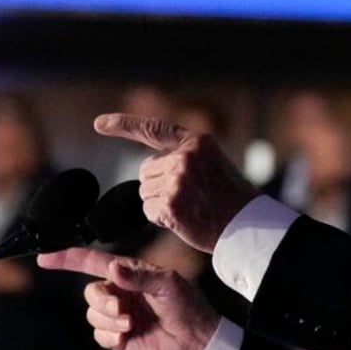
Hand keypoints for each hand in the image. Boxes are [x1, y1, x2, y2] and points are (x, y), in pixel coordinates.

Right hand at [38, 247, 219, 349]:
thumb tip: (113, 268)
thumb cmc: (186, 306)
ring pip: (92, 314)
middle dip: (103, 301)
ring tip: (131, 324)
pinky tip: (128, 336)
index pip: (95, 262)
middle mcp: (121, 292)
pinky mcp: (117, 336)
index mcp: (131, 273)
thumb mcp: (168, 284)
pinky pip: (98, 334)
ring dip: (109, 320)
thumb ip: (139, 276)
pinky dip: (110, 335)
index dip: (69, 259)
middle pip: (91, 291)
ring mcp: (117, 314)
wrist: (193, 341)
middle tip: (122, 310)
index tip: (46, 258)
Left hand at [95, 113, 257, 252]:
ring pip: (146, 191)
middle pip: (146, 170)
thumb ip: (185, 158)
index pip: (154, 129)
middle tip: (188, 198)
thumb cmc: (233, 200)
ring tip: (190, 208)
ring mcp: (178, 180)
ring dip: (160, 203)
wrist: (251, 225)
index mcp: (198, 142)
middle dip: (158, 185)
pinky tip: (184, 219)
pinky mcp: (171, 204)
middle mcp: (186, 157)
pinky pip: (149, 211)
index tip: (100, 124)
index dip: (124, 125)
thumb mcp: (214, 164)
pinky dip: (161, 219)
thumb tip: (148, 169)